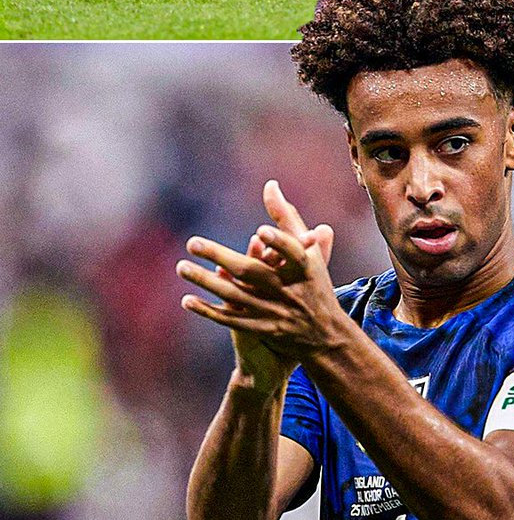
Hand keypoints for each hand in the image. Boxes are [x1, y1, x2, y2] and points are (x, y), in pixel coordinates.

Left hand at [178, 181, 341, 362]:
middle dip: (221, 257)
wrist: (324, 335)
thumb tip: (269, 185)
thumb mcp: (308, 250)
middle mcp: (288, 290)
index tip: (260, 233)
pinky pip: (230, 319)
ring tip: (182, 267)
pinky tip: (187, 299)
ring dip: (206, 282)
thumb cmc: (313, 282)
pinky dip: (209, 310)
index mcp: (305, 268)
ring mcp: (273, 312)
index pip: (293, 253)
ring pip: (235, 296)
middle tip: (192, 243)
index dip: (278, 243)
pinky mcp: (261, 329)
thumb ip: (287, 217)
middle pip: (252, 273)